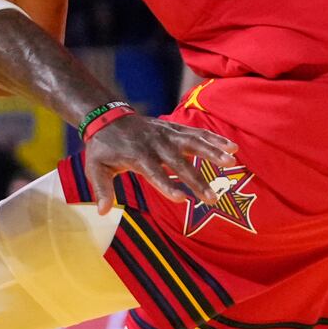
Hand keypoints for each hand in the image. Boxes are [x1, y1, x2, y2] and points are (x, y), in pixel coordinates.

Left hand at [83, 114, 238, 214]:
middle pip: (179, 163)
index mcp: (137, 156)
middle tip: (212, 198)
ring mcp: (166, 134)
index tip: (182, 199)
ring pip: (193, 142)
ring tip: (231, 162)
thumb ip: (101, 189)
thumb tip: (102, 212)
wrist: (107, 116)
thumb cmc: (103, 148)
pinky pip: (197, 133)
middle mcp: (155, 144)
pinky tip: (232, 146)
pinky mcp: (174, 128)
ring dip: (212, 151)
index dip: (167, 186)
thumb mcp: (95, 168)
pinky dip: (214, 138)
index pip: (155, 173)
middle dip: (196, 180)